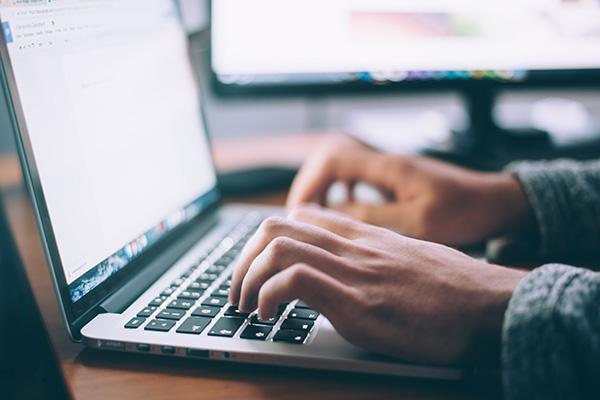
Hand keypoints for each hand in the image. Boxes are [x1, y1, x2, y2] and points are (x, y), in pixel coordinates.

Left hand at [229, 205, 525, 364]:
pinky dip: (268, 296)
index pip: (299, 217)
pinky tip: (268, 317)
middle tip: (238, 291)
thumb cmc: (455, 290)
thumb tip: (350, 272)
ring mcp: (354, 271)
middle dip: (242, 259)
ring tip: (245, 306)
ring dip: (246, 278)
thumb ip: (374, 258)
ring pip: (277, 247)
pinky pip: (294, 280)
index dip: (266, 240)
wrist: (492, 305)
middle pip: (275, 226)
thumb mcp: (408, 260)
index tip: (257, 268)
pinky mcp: (358, 303)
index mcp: (363, 236)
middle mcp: (353, 246)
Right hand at [287, 135, 532, 245]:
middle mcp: (386, 162)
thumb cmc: (466, 211)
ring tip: (316, 215)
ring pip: (342, 167)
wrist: (497, 202)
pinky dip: (342, 192)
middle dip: (310, 185)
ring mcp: (390, 169)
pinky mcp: (396, 179)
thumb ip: (374, 217)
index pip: (333, 159)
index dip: (310, 183)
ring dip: (324, 188)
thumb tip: (333, 216)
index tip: (300, 211)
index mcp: (389, 167)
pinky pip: (357, 177)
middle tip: (301, 216)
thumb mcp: (419, 222)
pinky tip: (344, 212)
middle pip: (331, 158)